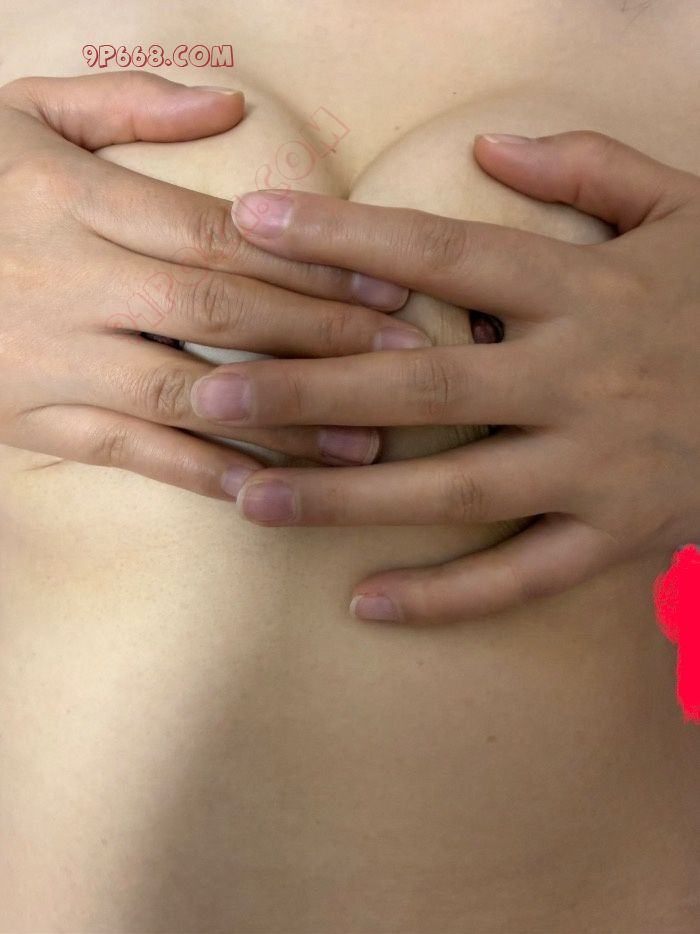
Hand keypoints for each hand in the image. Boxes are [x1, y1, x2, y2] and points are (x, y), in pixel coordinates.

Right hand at [0, 73, 423, 495]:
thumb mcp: (18, 113)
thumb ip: (123, 103)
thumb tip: (228, 105)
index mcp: (75, 200)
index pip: (218, 237)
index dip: (310, 266)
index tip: (387, 285)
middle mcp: (70, 282)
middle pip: (220, 316)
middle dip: (321, 341)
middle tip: (404, 362)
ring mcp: (52, 360)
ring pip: (188, 396)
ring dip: (284, 422)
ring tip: (365, 443)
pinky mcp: (33, 419)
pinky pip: (129, 454)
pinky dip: (201, 474)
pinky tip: (267, 489)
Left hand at [195, 131, 699, 621]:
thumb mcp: (685, 208)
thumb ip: (589, 168)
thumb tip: (490, 148)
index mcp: (585, 288)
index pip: (441, 254)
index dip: (343, 238)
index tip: (254, 225)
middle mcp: (581, 377)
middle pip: (422, 384)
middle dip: (310, 390)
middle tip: (212, 395)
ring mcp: (599, 466)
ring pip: (456, 491)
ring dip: (347, 500)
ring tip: (252, 502)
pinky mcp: (622, 535)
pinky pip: (522, 575)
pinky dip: (445, 597)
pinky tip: (365, 603)